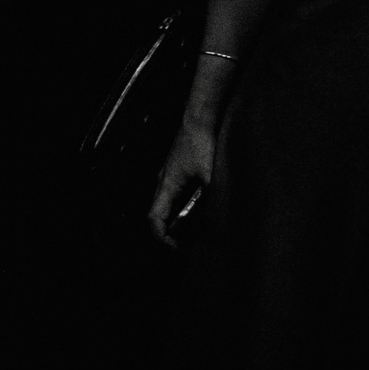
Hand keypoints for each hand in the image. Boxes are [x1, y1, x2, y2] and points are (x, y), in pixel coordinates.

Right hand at [148, 119, 215, 247]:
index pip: (154, 219)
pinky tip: (203, 214)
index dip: (162, 238)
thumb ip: (209, 200)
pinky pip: (177, 200)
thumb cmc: (202, 143)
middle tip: (189, 249)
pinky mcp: (180, 175)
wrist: (200, 119)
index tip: (177, 250)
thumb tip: (214, 224)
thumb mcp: (210, 177)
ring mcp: (171, 178)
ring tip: (198, 235)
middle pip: (159, 216)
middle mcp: (164, 184)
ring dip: (179, 224)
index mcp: (166, 186)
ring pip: (168, 208)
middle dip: (171, 235)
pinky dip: (186, 212)